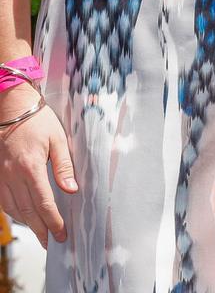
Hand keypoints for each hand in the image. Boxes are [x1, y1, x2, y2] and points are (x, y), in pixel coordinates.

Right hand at [0, 85, 77, 247]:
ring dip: (27, 224)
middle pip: (28, 211)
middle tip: (51, 242)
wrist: (11, 107)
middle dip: (41, 229)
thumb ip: (64, 165)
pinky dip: (14, 212)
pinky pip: (4, 200)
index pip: (44, 203)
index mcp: (31, 167)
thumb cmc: (37, 119)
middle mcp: (13, 175)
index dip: (53, 221)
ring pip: (14, 208)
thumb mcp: (57, 138)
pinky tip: (23, 216)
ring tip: (40, 233)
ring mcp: (2, 176)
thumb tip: (71, 189)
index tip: (62, 234)